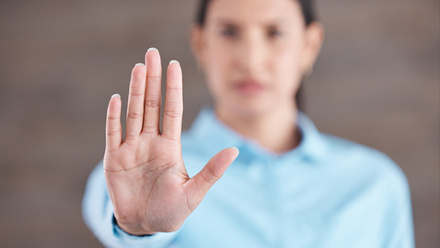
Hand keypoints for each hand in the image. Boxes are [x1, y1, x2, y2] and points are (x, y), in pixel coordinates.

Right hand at [103, 48, 238, 234]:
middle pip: (152, 104)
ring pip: (133, 113)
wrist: (144, 226)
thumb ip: (212, 171)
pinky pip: (112, 133)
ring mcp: (131, 148)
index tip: (175, 65)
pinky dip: (113, 117)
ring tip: (138, 67)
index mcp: (170, 147)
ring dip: (135, 90)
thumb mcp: (194, 192)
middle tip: (153, 53)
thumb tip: (235, 151)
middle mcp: (151, 142)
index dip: (173, 88)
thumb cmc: (171, 211)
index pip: (173, 110)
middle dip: (152, 79)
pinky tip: (117, 98)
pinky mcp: (114, 159)